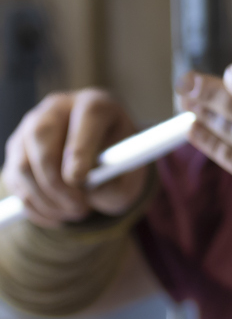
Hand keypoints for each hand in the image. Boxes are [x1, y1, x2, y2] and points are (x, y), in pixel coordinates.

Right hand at [2, 90, 146, 225]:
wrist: (103, 163)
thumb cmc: (119, 166)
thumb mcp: (129, 176)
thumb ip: (115, 183)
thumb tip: (90, 191)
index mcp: (96, 104)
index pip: (86, 115)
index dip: (80, 147)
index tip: (79, 179)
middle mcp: (59, 107)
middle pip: (42, 135)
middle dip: (56, 180)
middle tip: (79, 209)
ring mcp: (30, 126)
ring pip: (23, 164)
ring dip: (46, 199)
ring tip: (74, 214)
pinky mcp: (15, 149)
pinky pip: (15, 180)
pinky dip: (35, 206)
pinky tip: (59, 214)